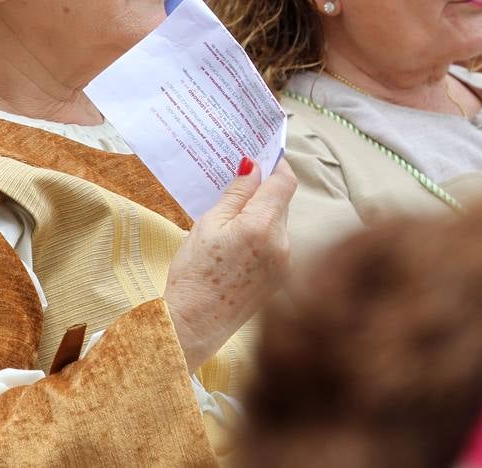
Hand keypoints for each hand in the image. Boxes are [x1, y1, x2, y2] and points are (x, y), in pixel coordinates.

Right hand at [164, 157, 295, 369]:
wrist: (195, 324)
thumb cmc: (194, 273)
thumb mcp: (209, 223)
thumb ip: (236, 193)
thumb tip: (253, 167)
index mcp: (262, 225)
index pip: (284, 182)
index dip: (275, 165)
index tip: (263, 158)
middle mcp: (283, 243)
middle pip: (282, 203)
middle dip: (264, 192)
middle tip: (237, 188)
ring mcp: (286, 263)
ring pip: (280, 224)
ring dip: (262, 217)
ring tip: (231, 226)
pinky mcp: (283, 278)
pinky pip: (278, 246)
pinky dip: (263, 238)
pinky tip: (238, 248)